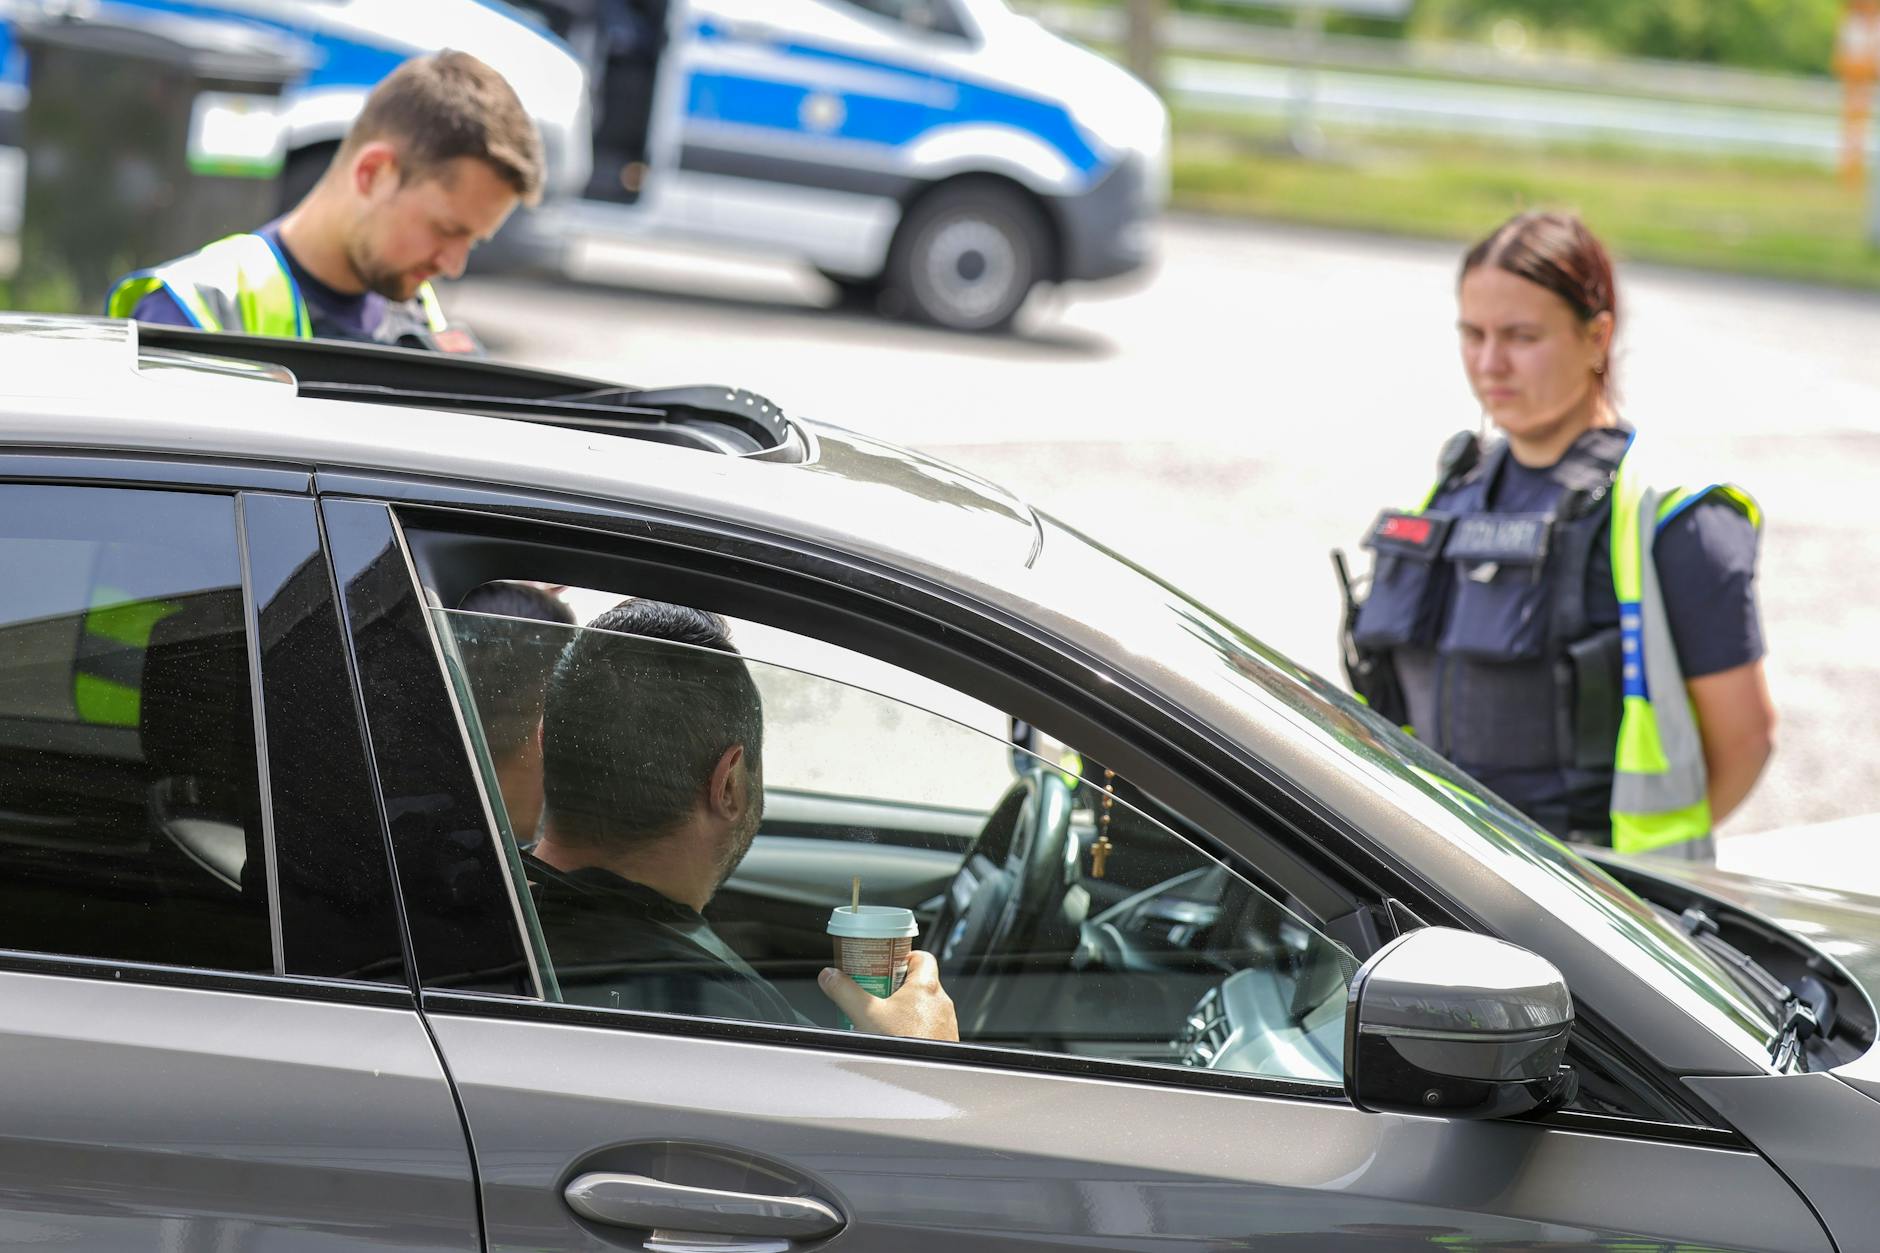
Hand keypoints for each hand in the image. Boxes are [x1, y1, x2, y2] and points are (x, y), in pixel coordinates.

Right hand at [818, 950, 958, 1041]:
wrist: (923, 1081)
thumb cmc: (903, 1045)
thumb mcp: (865, 1015)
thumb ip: (844, 991)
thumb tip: (829, 975)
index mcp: (926, 986)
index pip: (922, 956)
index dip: (902, 957)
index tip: (884, 964)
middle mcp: (941, 1002)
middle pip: (919, 981)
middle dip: (895, 985)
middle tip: (875, 993)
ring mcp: (946, 1023)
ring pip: (924, 1006)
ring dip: (905, 1008)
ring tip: (882, 1019)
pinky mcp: (946, 1040)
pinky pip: (929, 1026)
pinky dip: (913, 1027)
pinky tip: (896, 1038)